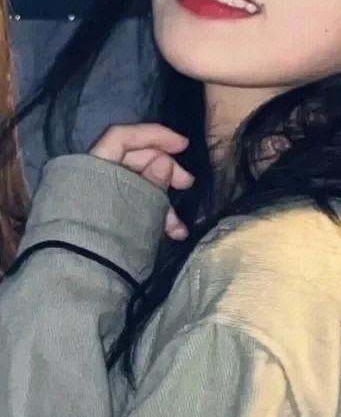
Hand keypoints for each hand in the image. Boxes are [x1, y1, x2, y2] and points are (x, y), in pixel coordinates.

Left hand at [88, 124, 195, 240]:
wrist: (77, 280)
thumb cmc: (106, 239)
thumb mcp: (135, 207)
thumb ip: (151, 183)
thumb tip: (163, 162)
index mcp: (92, 168)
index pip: (122, 137)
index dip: (155, 136)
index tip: (184, 146)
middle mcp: (92, 178)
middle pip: (134, 161)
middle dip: (166, 171)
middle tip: (188, 184)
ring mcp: (97, 199)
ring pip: (136, 187)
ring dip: (162, 202)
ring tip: (178, 226)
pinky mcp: (103, 219)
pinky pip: (131, 207)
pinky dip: (152, 216)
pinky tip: (172, 234)